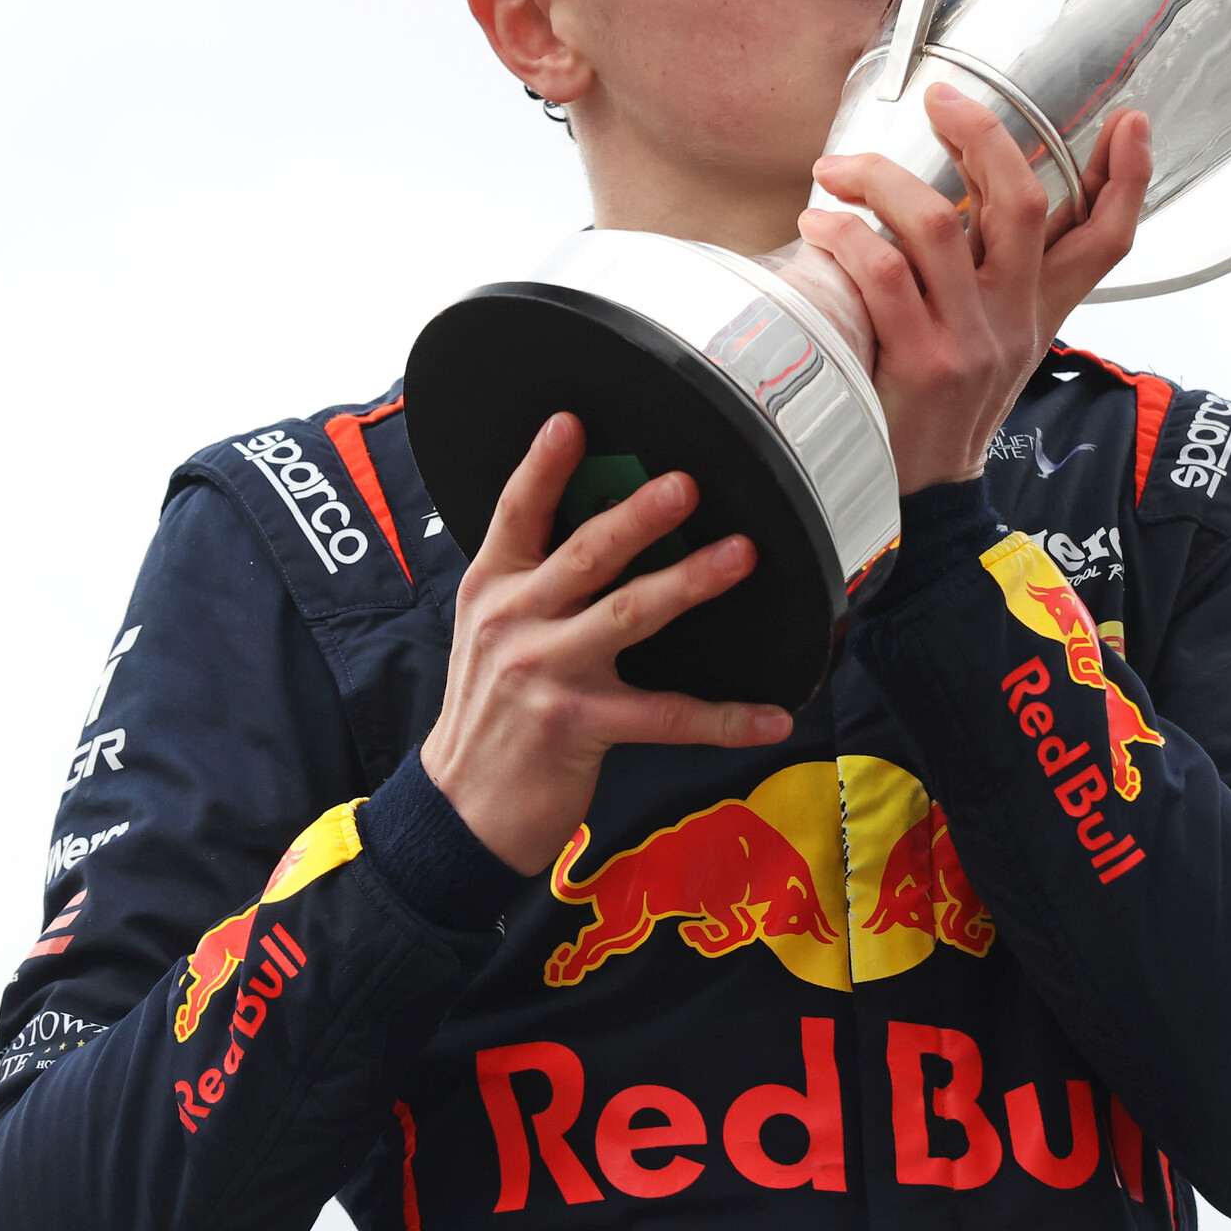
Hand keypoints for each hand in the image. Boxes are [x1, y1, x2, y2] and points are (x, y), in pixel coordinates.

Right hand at [419, 412, 795, 873]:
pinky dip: (724, 718)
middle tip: (686, 485)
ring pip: (628, 616)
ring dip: (688, 583)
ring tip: (738, 556)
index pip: (516, 514)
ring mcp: (546, 672)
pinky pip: (666, 716)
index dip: (544, 467)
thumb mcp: (489, 633)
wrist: (461, 808)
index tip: (571, 421)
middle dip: (637, 516)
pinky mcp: (579, 725)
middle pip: (584, 555)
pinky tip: (770, 717)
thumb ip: (532, 583)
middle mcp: (514, 621)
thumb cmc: (490, 712)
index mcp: (491, 589)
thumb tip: (603, 530)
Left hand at [797, 84, 1153, 490]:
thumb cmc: (941, 403)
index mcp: (1040, 310)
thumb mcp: (991, 342)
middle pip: (1024, 206)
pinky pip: (882, 275)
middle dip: (984, 137)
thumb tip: (961, 201)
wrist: (918, 495)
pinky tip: (818, 226)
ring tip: (837, 171)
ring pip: (937, 228)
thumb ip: (991, 276)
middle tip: (939, 98)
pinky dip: (844, 238)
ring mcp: (971, 341)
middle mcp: (1016, 320)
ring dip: (880, 182)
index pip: (1107, 241)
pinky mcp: (921, 364)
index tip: (1132, 121)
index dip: (1129, 180)